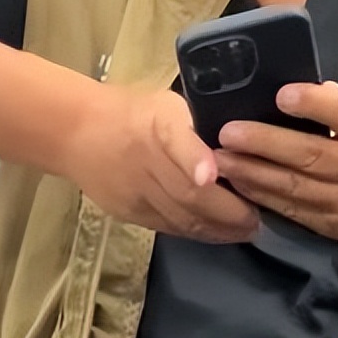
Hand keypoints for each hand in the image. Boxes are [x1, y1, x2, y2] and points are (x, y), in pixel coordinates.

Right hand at [67, 84, 258, 242]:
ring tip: (246, 231)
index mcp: (156, 125)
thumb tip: (233, 149)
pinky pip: (168, 227)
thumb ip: (196, 127)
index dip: (197, 161)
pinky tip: (217, 233)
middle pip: (189, 195)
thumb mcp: (167, 104)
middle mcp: (145, 162)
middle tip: (260, 219)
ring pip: (182, 219)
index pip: (177, 143)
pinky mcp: (128, 213)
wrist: (77, 132)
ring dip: (218, 229)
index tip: (216, 177)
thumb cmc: (134, 111)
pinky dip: (196, 232)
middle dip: (230, 212)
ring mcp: (135, 193)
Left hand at [214, 82, 337, 242]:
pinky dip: (261, 196)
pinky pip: (292, 210)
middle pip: (314, 155)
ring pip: (296, 187)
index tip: (282, 95)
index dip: (315, 105)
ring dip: (253, 173)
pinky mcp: (333, 225)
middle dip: (266, 144)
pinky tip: (237, 182)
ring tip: (220, 158)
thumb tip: (299, 91)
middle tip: (228, 132)